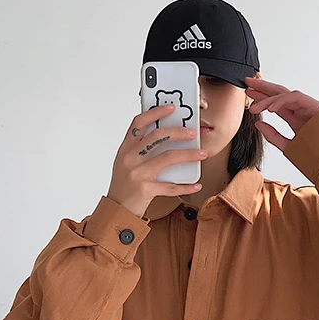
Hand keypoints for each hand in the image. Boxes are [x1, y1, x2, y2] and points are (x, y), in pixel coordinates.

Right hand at [106, 103, 205, 217]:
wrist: (116, 211)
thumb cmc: (123, 187)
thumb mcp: (126, 164)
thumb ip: (140, 150)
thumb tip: (165, 137)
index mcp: (125, 150)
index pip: (139, 123)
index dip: (155, 113)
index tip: (171, 108)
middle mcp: (130, 159)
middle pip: (157, 137)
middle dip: (178, 132)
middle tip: (193, 133)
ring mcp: (137, 174)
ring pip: (168, 157)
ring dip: (188, 154)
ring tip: (202, 154)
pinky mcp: (146, 190)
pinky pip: (171, 186)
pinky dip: (186, 186)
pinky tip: (196, 184)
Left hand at [244, 76, 318, 152]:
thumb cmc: (317, 155)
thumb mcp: (289, 147)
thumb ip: (274, 136)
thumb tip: (258, 124)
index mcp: (296, 118)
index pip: (276, 105)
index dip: (262, 99)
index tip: (248, 96)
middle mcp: (301, 110)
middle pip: (279, 94)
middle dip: (262, 87)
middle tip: (247, 82)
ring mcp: (308, 106)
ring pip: (284, 94)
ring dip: (267, 94)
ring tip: (252, 96)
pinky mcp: (314, 105)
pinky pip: (294, 98)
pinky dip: (281, 101)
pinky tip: (269, 107)